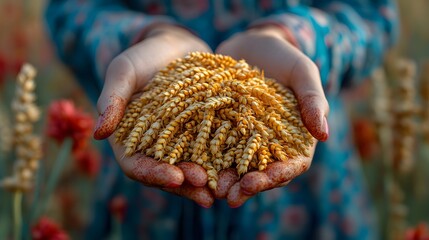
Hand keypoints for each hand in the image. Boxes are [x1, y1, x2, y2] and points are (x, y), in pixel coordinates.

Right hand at [93, 24, 214, 207]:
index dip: (153, 174)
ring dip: (204, 182)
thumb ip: (112, 99)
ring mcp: (178, 143)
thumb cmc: (143, 57)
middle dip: (184, 184)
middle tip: (206, 190)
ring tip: (223, 190)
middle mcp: (153, 147)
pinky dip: (220, 164)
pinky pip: (209, 153)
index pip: (136, 166)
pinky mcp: (199, 135)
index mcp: (129, 139)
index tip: (174, 177)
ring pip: (188, 169)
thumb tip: (98, 134)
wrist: (175, 47)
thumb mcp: (124, 72)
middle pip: (165, 174)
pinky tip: (235, 170)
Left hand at [216, 26, 329, 206]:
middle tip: (230, 196)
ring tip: (212, 190)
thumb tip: (324, 135)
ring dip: (227, 182)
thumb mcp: (302, 72)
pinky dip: (209, 162)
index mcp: (295, 138)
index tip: (260, 181)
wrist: (252, 47)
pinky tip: (195, 169)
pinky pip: (217, 150)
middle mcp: (271, 145)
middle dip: (248, 187)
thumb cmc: (284, 58)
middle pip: (263, 174)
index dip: (277, 176)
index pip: (292, 165)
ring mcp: (247, 141)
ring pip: (239, 169)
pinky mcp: (225, 133)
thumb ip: (313, 100)